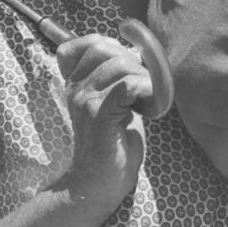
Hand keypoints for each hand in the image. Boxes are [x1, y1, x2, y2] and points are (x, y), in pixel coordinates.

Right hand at [53, 33, 153, 212]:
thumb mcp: (114, 105)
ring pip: (120, 65)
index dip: (112, 45)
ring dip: (145, 78)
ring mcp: (85, 100)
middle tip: (144, 85)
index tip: (130, 66)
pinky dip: (147, 88)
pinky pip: (127, 85)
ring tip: (149, 99)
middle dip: (133, 60)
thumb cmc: (114, 145)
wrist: (100, 182)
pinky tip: (152, 103)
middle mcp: (76, 88)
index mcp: (76, 83)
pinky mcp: (100, 114)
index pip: (86, 43)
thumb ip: (119, 81)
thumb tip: (142, 56)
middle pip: (104, 48)